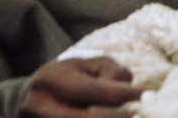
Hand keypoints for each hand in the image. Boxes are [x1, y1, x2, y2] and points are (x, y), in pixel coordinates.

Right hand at [20, 56, 140, 117]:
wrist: (32, 100)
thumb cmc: (71, 78)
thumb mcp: (89, 65)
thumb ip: (112, 72)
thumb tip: (130, 93)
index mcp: (49, 80)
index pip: (89, 90)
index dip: (120, 94)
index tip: (145, 95)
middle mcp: (36, 107)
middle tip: (139, 114)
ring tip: (132, 117)